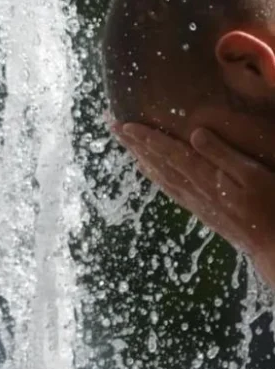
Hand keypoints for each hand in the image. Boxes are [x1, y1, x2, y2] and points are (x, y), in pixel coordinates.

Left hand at [110, 122, 274, 285]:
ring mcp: (194, 201)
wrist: (270, 244)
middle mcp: (192, 189)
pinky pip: (168, 187)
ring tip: (123, 141)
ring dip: (138, 155)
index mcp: (203, 177)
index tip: (123, 123)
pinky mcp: (199, 209)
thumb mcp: (252, 175)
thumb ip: (222, 154)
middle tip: (110, 124)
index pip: (167, 152)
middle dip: (132, 142)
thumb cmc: (269, 205)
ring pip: (158, 174)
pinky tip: (146, 169)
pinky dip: (153, 174)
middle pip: (155, 161)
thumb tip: (195, 134)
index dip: (144, 137)